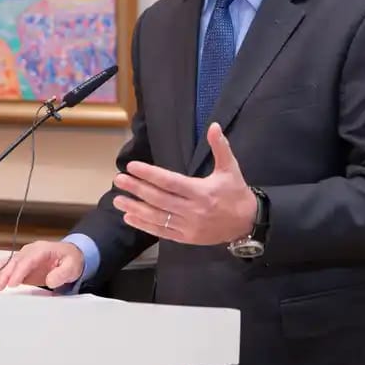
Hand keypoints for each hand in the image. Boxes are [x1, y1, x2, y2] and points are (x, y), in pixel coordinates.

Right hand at [0, 240, 83, 291]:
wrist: (71, 255)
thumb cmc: (71, 260)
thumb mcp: (72, 266)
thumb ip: (62, 273)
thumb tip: (50, 280)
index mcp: (42, 249)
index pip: (28, 260)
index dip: (20, 271)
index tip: (13, 283)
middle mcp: (30, 251)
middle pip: (15, 262)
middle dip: (4, 274)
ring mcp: (24, 258)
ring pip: (8, 263)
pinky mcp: (21, 266)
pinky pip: (7, 268)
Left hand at [112, 122, 256, 244]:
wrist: (247, 223)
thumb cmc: (236, 193)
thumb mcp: (230, 168)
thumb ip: (220, 147)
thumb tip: (214, 125)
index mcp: (201, 191)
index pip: (170, 181)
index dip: (150, 174)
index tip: (132, 167)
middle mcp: (193, 210)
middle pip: (159, 199)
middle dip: (137, 189)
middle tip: (118, 180)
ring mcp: (188, 226)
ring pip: (157, 217)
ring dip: (136, 208)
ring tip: (118, 200)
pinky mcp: (186, 238)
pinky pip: (162, 232)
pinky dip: (145, 225)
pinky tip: (130, 218)